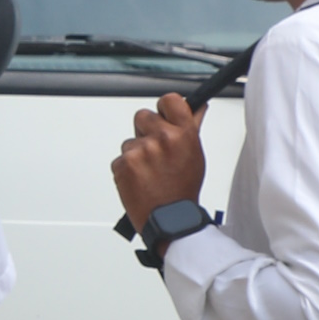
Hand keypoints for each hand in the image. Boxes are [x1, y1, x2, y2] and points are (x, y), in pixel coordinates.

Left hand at [111, 93, 208, 222]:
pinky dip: (127, 169)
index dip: (164, 107)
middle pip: (142, 116)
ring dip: (137, 153)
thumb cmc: (183, 190)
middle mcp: (162, 138)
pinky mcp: (123, 164)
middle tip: (155, 152)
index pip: (169, 100)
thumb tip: (198, 107)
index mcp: (183, 133)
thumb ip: (191, 128)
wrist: (170, 219)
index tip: (163, 116)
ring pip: (130, 141)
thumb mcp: (195, 156)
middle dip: (146, 131)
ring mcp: (140, 151)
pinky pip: (120, 158)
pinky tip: (140, 180)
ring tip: (149, 173)